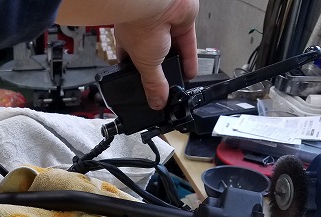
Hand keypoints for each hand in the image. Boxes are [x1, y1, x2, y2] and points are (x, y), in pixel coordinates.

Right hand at [56, 0, 198, 109]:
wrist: (156, 3)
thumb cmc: (140, 25)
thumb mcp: (145, 64)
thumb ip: (153, 84)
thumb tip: (156, 102)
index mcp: (129, 42)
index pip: (132, 63)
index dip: (137, 76)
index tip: (143, 89)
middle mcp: (146, 34)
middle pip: (155, 59)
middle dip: (161, 73)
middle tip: (165, 90)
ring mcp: (165, 28)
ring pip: (173, 52)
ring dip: (177, 67)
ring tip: (180, 85)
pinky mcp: (182, 23)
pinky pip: (188, 45)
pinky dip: (190, 59)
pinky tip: (191, 73)